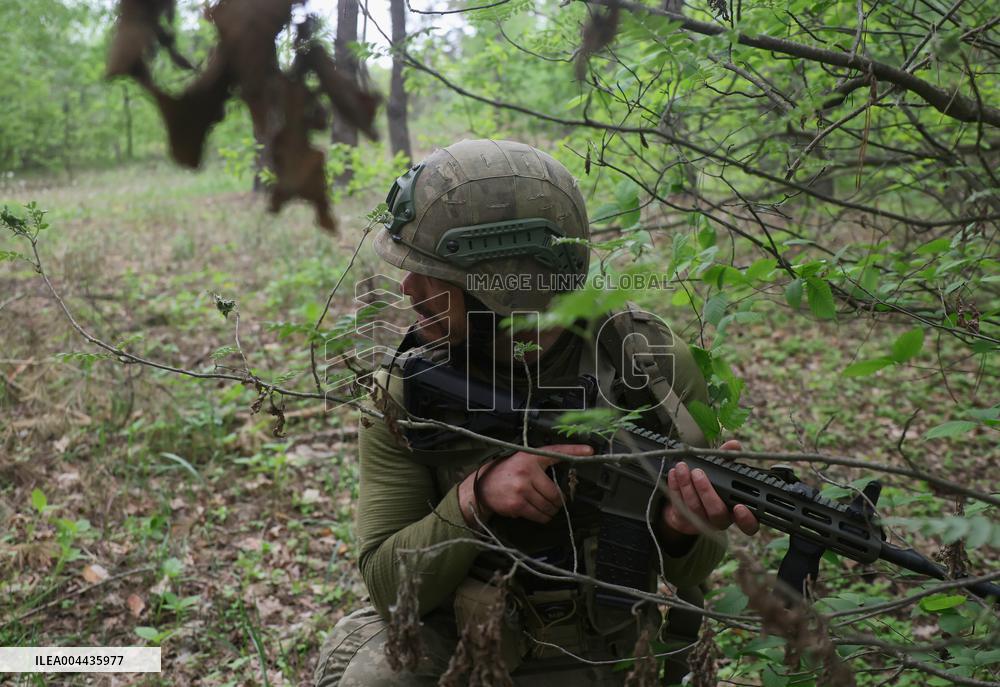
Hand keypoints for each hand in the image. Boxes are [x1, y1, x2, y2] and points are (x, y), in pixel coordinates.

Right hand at [457, 444, 592, 525]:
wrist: (482, 486)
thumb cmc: (506, 473)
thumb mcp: (523, 461)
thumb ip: (541, 465)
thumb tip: (566, 475)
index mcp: (531, 457)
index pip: (556, 452)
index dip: (574, 450)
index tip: (589, 451)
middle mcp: (527, 470)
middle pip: (556, 492)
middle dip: (557, 501)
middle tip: (553, 501)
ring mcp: (522, 488)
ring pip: (549, 506)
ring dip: (550, 510)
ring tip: (542, 505)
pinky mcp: (518, 504)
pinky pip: (539, 515)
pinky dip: (541, 516)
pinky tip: (534, 510)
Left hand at [660, 439, 759, 541]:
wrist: (688, 502)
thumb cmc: (712, 486)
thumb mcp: (722, 472)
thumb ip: (728, 459)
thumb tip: (734, 445)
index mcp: (735, 511)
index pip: (749, 525)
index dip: (746, 519)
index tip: (739, 507)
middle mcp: (721, 519)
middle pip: (716, 512)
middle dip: (706, 491)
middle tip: (698, 473)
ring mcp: (701, 522)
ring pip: (695, 508)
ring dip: (687, 486)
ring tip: (682, 467)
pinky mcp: (683, 520)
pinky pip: (678, 505)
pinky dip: (675, 487)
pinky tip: (673, 474)